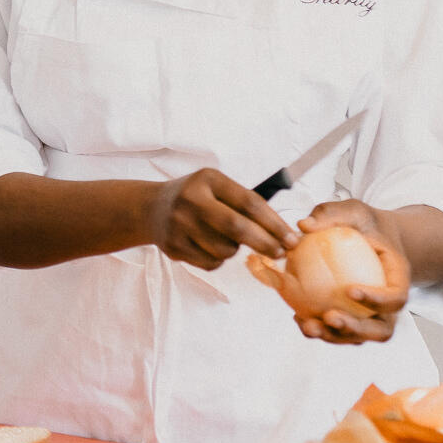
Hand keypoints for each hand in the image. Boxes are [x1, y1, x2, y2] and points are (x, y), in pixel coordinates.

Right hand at [144, 169, 297, 269]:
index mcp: (208, 180)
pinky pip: (211, 262)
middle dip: (265, 243)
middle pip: (237, 228)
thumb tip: (283, 234)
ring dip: (235, 249)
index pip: (249, 203)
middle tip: (281, 253)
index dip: (275, 223)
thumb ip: (245, 204)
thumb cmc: (196, 197)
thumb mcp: (216, 187)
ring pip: (226, 249)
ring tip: (225, 239)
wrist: (150, 209)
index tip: (292, 238)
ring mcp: (179, 225)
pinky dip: (218, 259)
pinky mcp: (173, 247)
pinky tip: (208, 246)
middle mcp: (191, 200)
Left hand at [294, 201, 411, 344]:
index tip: (350, 290)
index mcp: (397, 279)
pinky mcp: (351, 319)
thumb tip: (303, 226)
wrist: (370, 238)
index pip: (397, 298)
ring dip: (334, 337)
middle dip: (356, 330)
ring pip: (358, 338)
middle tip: (329, 317)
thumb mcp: (352, 211)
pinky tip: (298, 317)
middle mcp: (388, 305)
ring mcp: (371, 316)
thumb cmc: (364, 225)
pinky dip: (320, 329)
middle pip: (382, 330)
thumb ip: (331, 214)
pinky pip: (338, 333)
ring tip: (307, 325)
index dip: (378, 300)